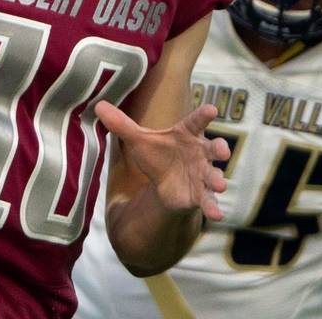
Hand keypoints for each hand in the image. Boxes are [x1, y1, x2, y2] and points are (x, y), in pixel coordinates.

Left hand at [95, 100, 230, 221]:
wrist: (165, 182)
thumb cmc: (158, 154)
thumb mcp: (139, 140)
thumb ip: (121, 124)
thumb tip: (98, 105)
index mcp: (187, 134)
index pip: (196, 121)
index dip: (204, 115)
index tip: (212, 109)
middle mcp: (200, 152)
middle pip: (213, 147)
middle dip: (220, 148)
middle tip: (223, 150)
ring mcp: (203, 174)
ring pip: (214, 175)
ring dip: (218, 180)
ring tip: (221, 185)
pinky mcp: (200, 194)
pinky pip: (209, 200)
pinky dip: (213, 208)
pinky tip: (217, 216)